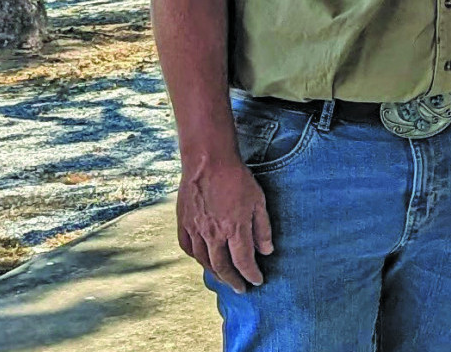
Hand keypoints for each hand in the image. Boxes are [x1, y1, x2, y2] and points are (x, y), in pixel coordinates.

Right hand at [175, 155, 271, 292]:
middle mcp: (213, 234)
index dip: (251, 274)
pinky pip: (187, 248)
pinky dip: (196, 258)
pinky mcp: (183, 223)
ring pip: (204, 261)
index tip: (258, 281)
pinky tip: (203, 260)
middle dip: (233, 281)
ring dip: (215, 273)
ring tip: (224, 278)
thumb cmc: (237, 179)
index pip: (244, 261)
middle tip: (241, 289)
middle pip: (222, 267)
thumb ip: (262, 228)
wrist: (208, 161)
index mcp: (234, 229)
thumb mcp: (259, 201)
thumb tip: (267, 251)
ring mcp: (195, 230)